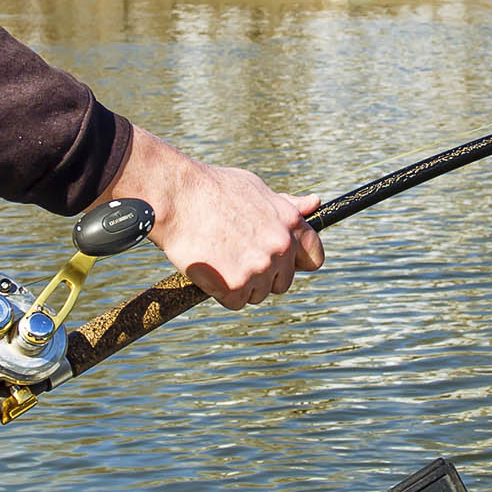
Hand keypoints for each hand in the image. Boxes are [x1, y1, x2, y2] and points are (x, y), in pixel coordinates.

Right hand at [105, 126, 323, 308]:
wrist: (177, 196)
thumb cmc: (213, 189)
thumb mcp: (256, 188)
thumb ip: (286, 205)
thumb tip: (314, 204)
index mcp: (290, 223)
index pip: (314, 258)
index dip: (296, 262)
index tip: (280, 262)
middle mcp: (280, 247)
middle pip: (282, 282)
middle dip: (263, 276)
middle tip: (236, 257)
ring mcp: (259, 268)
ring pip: (258, 294)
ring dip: (241, 284)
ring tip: (219, 258)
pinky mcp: (236, 285)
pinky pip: (235, 302)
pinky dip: (221, 292)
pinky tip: (209, 268)